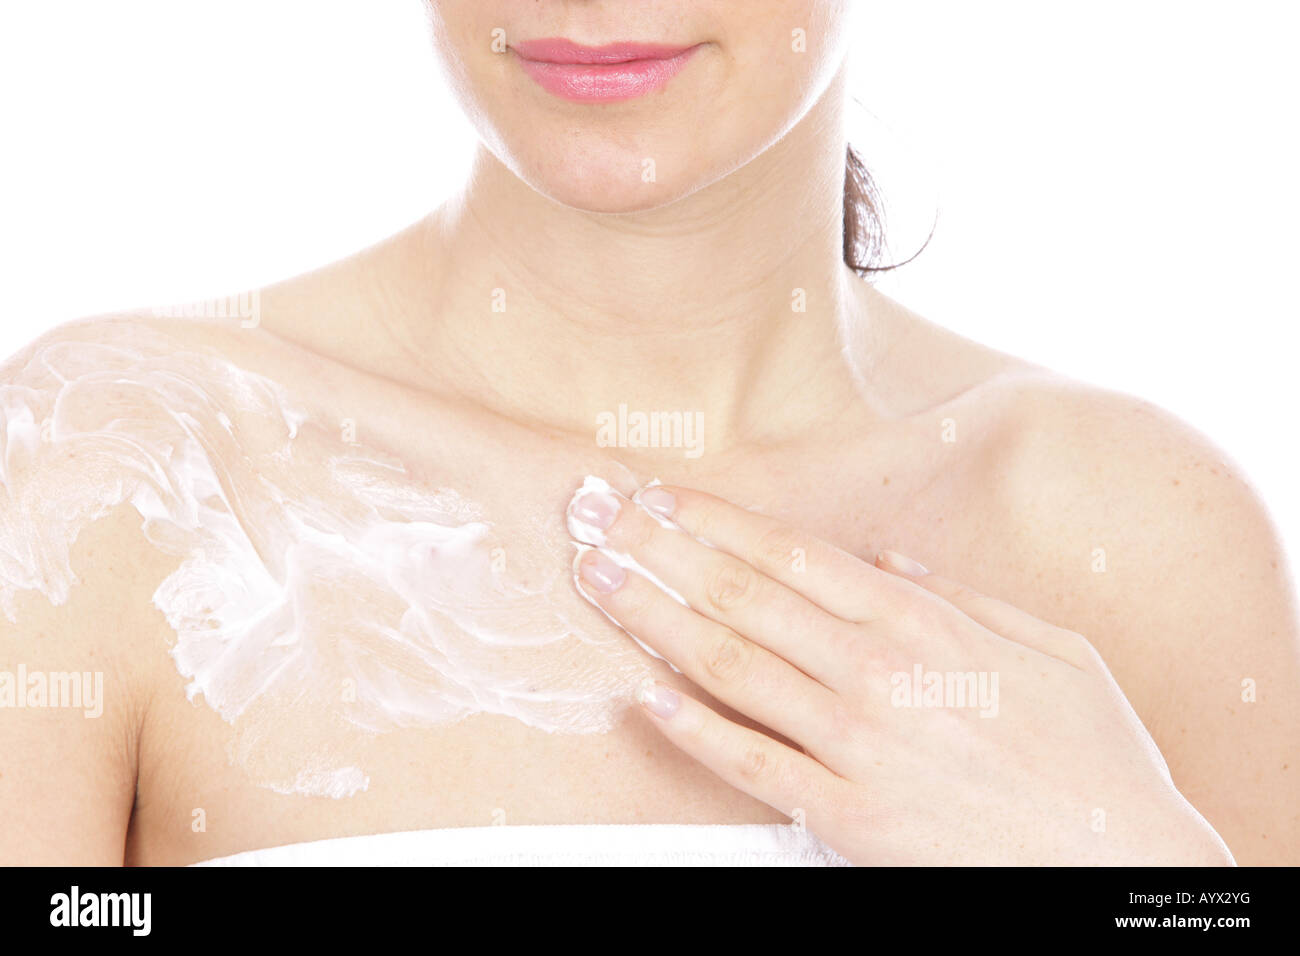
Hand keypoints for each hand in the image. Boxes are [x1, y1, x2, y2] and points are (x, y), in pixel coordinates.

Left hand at [566, 480, 1233, 865]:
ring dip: (654, 617)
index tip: (662, 499)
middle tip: (598, 519)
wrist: (1116, 867)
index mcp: (924, 624)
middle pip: (744, 596)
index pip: (793, 555)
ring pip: (732, 665)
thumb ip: (966, 600)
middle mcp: (878, 671)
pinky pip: (750, 762)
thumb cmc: (1093, 759)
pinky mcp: (845, 813)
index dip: (717, 522)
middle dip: (661, 550)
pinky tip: (645, 692)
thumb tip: (891, 563)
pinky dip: (692, 725)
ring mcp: (857, 742)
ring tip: (599, 583)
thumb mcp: (1054, 650)